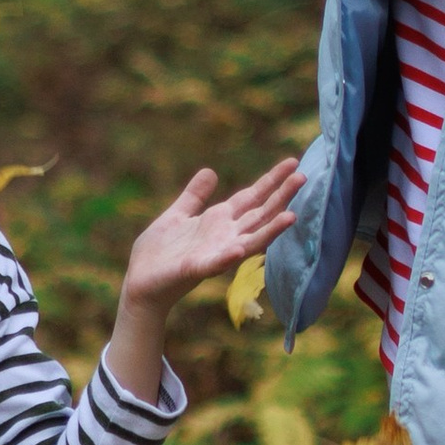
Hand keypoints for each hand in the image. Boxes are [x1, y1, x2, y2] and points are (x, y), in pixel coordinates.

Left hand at [108, 156, 304, 401]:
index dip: (271, 181)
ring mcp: (214, 253)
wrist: (141, 281)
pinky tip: (239, 249)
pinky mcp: (195, 268)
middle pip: (259, 213)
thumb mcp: (177, 215)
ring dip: (270, 230)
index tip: (293, 163)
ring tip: (291, 216)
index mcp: (219, 220)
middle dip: (280, 197)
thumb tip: (210, 171)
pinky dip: (227, 257)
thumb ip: (195, 196)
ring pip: (249, 240)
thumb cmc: (159, 251)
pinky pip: (215, 263)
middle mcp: (224, 236)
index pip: (252, 197)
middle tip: (303, 177)